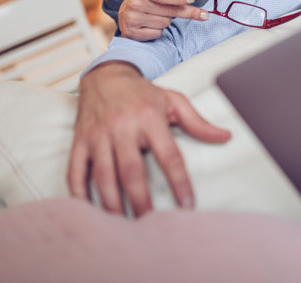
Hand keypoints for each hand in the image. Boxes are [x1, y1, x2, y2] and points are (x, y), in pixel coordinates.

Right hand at [67, 61, 230, 215]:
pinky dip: (79, 192)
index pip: (169, 156)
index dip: (179, 182)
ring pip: (103, 175)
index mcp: (150, 118)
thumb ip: (198, 122)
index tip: (186, 206)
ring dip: (112, 203)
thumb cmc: (143, 93)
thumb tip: (225, 137)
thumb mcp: (174, 101)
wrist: (106, 75)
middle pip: (132, 171)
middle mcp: (122, 127)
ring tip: (123, 224)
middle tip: (150, 224)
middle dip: (141, 201)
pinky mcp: (80, 141)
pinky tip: (90, 210)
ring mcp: (98, 135)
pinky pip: (76, 170)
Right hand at [119, 0, 208, 40]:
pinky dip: (159, 30)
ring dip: (167, 20)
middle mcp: (135, 3)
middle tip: (203, 15)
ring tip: (158, 16)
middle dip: (187, 12)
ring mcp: (133, 19)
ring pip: (165, 23)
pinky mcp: (133, 33)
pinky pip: (158, 33)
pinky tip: (151, 25)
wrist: (124, 14)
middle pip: (169, 11)